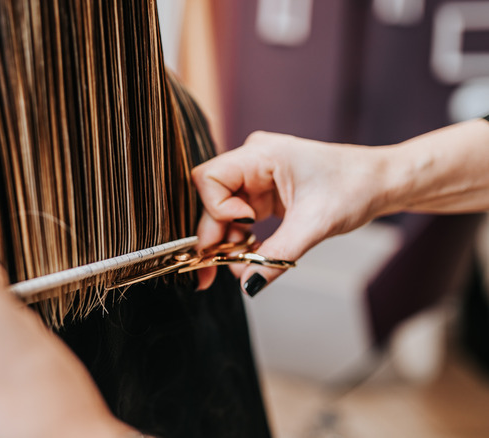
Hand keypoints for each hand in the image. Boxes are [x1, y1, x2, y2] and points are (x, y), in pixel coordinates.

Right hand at [192, 131, 393, 294]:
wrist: (382, 183)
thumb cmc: (355, 187)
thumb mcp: (315, 225)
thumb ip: (277, 255)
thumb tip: (247, 284)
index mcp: (261, 154)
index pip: (209, 178)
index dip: (216, 208)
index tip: (246, 227)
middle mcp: (252, 162)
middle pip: (211, 198)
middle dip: (212, 236)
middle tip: (210, 273)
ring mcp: (256, 178)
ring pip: (221, 210)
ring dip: (226, 240)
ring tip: (240, 265)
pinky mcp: (263, 194)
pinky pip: (237, 217)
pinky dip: (240, 238)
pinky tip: (249, 255)